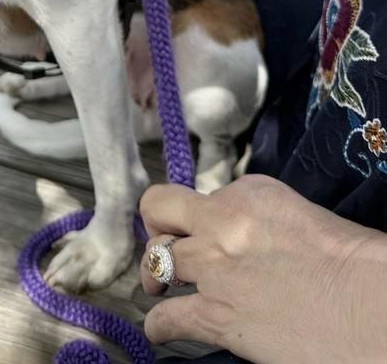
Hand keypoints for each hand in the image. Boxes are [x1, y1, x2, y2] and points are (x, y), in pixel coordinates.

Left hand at [139, 175, 385, 363]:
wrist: (369, 307)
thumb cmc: (351, 265)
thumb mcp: (299, 216)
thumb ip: (261, 220)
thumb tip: (245, 240)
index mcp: (250, 191)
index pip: (209, 195)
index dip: (208, 216)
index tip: (217, 233)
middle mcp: (223, 220)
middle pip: (161, 208)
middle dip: (158, 226)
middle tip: (165, 246)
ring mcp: (214, 266)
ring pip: (155, 259)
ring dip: (154, 275)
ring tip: (158, 287)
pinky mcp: (216, 314)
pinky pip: (166, 316)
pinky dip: (159, 325)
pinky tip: (162, 329)